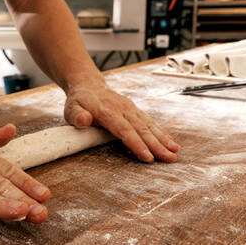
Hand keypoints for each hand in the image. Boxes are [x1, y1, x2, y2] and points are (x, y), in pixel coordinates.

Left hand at [64, 76, 179, 162]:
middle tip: (169, 159)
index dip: (136, 144)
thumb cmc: (79, 101)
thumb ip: (77, 116)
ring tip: (174, 152)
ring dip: (162, 139)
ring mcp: (130, 109)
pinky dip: (161, 132)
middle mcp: (122, 109)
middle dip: (156, 145)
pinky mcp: (135, 110)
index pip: (124, 130)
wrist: (88, 85)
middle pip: (141, 129)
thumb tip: (84, 120)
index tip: (147, 157)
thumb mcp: (71, 108)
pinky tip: (170, 142)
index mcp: (107, 111)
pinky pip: (150, 122)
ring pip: (149, 125)